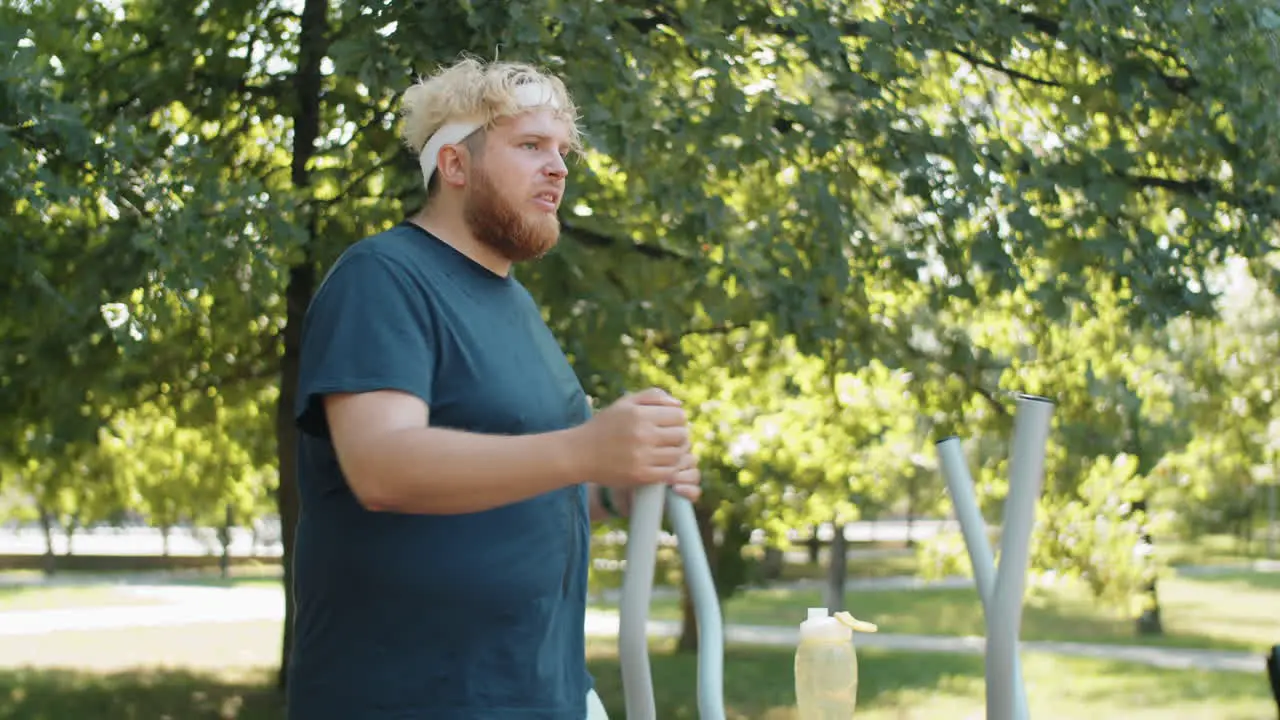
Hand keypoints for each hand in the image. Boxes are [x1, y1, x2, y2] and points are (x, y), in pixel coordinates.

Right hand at [576, 388, 699, 492]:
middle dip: (679, 436)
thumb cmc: (604, 426)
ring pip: (678, 455)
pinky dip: (669, 469)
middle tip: (669, 439)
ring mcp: (642, 457)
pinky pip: (669, 472)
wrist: (579, 453)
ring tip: (665, 451)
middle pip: (682, 435)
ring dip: (675, 453)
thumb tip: (679, 404)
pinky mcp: (640, 475)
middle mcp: (643, 434)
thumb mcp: (624, 403)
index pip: (679, 416)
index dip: (677, 419)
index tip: (668, 424)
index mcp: (640, 414)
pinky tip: (659, 464)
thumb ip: (653, 396)